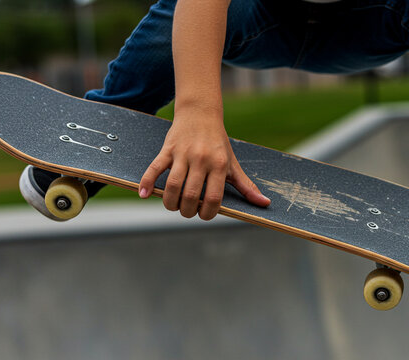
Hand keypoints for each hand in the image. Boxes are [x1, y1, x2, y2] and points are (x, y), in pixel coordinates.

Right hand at [138, 110, 270, 219]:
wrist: (201, 113)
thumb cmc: (218, 142)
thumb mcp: (233, 163)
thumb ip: (246, 185)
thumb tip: (264, 204)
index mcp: (219, 165)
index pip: (212, 197)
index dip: (207, 213)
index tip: (204, 215)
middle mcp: (201, 159)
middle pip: (190, 195)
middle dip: (187, 211)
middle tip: (187, 211)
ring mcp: (183, 154)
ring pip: (173, 185)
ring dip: (170, 203)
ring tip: (173, 206)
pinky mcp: (167, 149)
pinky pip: (154, 168)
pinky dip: (147, 183)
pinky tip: (144, 195)